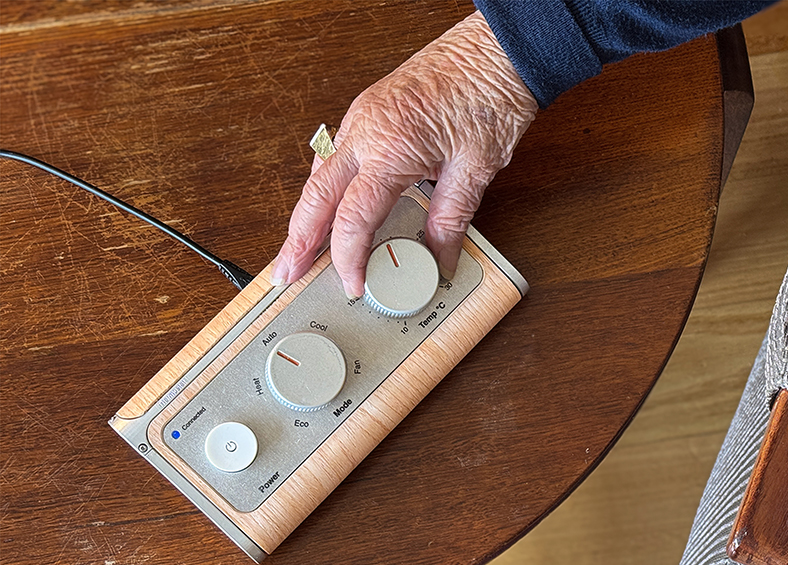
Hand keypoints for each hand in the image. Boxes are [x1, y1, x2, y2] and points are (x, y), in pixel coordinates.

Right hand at [271, 11, 536, 295]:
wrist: (494, 51)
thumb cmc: (488, 95)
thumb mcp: (475, 170)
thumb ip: (451, 220)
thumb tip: (440, 257)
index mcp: (390, 149)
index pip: (353, 219)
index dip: (348, 258)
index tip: (354, 283)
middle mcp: (365, 131)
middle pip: (315, 197)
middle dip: (297, 240)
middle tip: (285, 273)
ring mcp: (361, 118)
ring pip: (318, 175)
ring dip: (306, 215)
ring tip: (301, 249)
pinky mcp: (368, 111)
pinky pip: (332, 156)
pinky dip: (324, 188)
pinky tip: (328, 207)